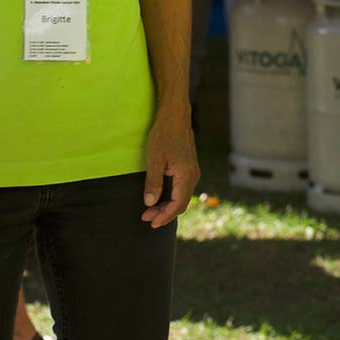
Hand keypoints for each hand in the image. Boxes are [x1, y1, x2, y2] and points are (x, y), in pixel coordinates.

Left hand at [140, 107, 198, 226]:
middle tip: (146, 217)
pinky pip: (182, 190)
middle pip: (181, 204)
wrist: (175, 117)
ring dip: (167, 206)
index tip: (150, 222)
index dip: (164, 216)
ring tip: (150, 210)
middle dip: (164, 214)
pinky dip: (171, 197)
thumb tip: (150, 203)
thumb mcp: (155, 160)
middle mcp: (193, 176)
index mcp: (186, 175)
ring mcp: (192, 172)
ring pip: (182, 197)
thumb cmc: (164, 135)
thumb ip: (153, 183)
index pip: (177, 204)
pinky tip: (160, 198)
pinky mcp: (189, 169)